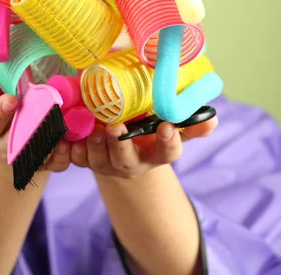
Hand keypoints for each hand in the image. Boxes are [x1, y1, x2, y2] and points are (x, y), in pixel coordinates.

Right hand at [0, 58, 71, 173]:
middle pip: (15, 143)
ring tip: (61, 124)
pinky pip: (56, 162)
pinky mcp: (45, 160)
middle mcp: (4, 144)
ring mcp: (25, 154)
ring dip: (50, 141)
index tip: (12, 99)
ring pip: (37, 154)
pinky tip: (70, 139)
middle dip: (30, 128)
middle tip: (45, 111)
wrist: (14, 121)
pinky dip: (64, 153)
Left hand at [68, 117, 217, 178]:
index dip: (169, 141)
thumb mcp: (171, 125)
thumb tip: (212, 119)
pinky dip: (73, 148)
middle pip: (127, 161)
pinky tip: (70, 135)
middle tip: (117, 127)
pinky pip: (77, 158)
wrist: (124, 143)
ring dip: (96, 146)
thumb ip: (189, 122)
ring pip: (100, 161)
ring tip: (95, 130)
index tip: (167, 126)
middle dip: (121, 146)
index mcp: (157, 153)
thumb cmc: (150, 128)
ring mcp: (108, 163)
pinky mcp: (88, 159)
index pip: (168, 151)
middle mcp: (133, 162)